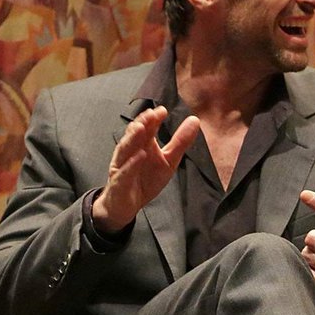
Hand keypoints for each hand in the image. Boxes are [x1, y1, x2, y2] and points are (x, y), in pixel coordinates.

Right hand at [94, 106, 200, 231]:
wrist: (127, 204)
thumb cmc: (146, 179)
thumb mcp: (169, 160)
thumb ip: (180, 141)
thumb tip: (194, 120)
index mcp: (142, 145)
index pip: (147, 128)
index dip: (153, 119)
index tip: (163, 110)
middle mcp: (130, 151)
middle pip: (134, 135)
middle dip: (142, 124)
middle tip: (151, 114)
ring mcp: (123, 165)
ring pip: (126, 149)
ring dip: (133, 138)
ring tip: (142, 128)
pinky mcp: (120, 181)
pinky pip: (125, 171)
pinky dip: (131, 164)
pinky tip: (139, 156)